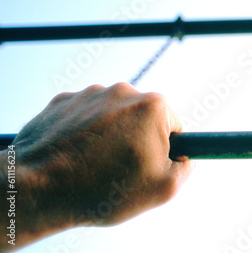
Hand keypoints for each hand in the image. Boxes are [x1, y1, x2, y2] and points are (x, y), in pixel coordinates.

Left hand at [1, 83, 192, 248]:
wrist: (37, 188)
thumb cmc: (103, 188)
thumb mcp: (163, 188)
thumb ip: (185, 168)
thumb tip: (183, 157)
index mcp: (154, 107)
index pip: (175, 127)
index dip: (165, 151)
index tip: (149, 165)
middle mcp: (124, 91)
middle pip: (143, 119)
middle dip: (137, 141)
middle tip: (121, 169)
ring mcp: (91, 94)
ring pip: (113, 116)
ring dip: (110, 136)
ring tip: (94, 164)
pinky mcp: (65, 100)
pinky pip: (85, 115)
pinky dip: (84, 132)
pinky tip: (76, 154)